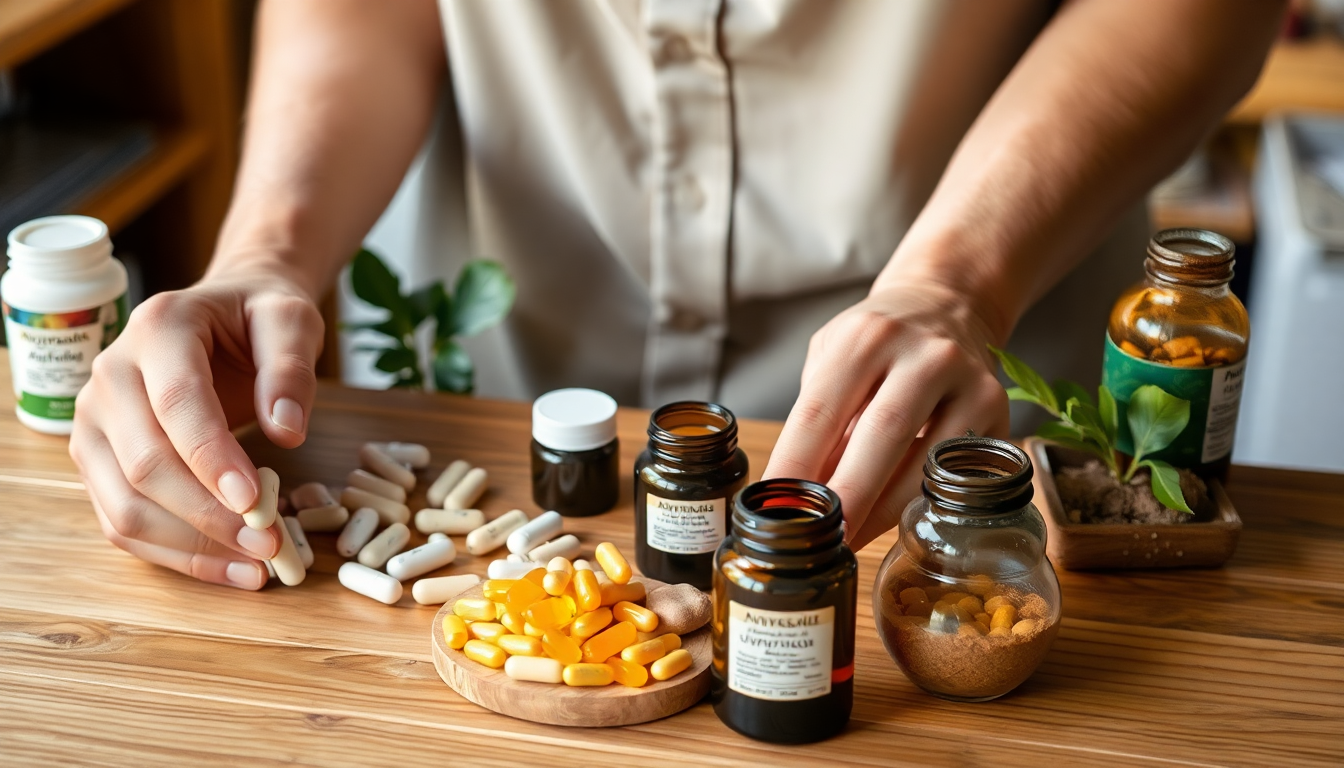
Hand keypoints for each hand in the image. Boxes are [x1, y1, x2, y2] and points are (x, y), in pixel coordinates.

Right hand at [69, 268, 323, 588]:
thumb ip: (291, 368)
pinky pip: (124, 523)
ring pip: (125, 505)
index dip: (212, 457)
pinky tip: (231, 569)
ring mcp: (95, 423)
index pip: (176, 403)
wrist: (223, 316)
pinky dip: (177, 555)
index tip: (254, 500)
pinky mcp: (100, 462)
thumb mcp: (290, 319)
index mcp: (157, 329)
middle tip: (270, 542)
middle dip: (208, 514)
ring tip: (258, 565)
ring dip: (191, 547)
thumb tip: (287, 430)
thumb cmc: (257, 317)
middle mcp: (109, 375)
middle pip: (145, 463)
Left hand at [764, 279, 1009, 550]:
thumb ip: (820, 417)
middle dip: (847, 496)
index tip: (776, 509)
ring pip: (923, 462)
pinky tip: (892, 519)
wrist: (947, 305)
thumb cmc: (877, 343)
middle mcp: (923, 353)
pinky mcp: (996, 409)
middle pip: (880, 436)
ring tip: (849, 539)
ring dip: (882, 512)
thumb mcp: (833, 358)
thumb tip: (802, 492)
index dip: (795, 465)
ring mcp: (966, 380)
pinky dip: (918, 501)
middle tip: (821, 539)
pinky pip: (952, 471)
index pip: (820, 411)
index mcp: (866, 336)